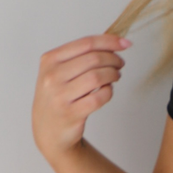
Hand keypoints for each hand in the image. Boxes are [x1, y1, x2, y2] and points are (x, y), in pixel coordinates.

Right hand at [32, 32, 131, 161]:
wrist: (47, 130)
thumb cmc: (58, 97)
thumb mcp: (59, 72)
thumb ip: (80, 57)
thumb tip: (113, 43)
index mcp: (49, 60)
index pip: (85, 44)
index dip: (109, 42)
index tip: (125, 43)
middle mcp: (52, 76)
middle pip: (93, 59)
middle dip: (113, 59)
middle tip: (120, 64)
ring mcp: (60, 96)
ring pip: (97, 77)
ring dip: (113, 75)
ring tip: (115, 76)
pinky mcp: (71, 113)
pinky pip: (99, 97)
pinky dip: (108, 92)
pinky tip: (107, 91)